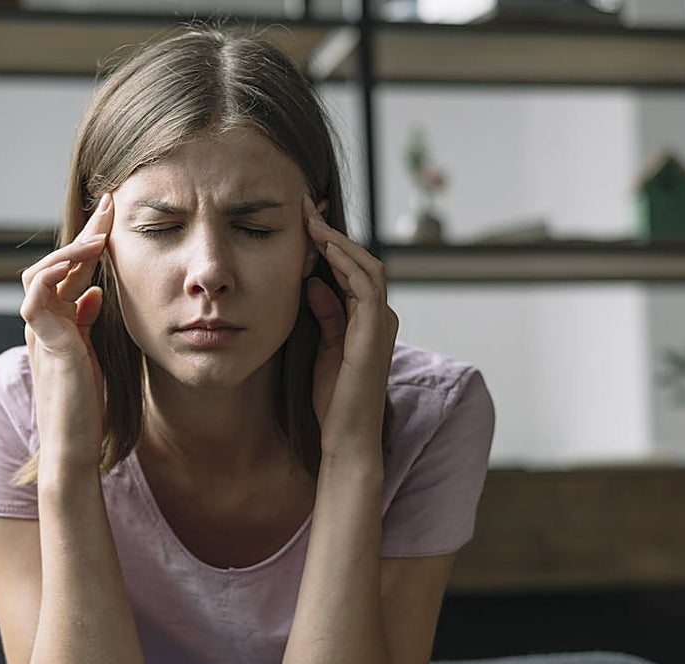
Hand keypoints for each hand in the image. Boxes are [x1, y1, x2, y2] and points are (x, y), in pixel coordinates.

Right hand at [19, 193, 114, 453]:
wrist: (74, 445)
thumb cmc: (85, 406)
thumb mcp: (93, 355)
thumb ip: (87, 323)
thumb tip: (93, 294)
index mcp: (58, 322)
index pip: (72, 271)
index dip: (90, 241)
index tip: (113, 215)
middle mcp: (44, 323)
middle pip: (56, 263)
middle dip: (83, 233)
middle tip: (109, 207)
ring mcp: (41, 332)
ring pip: (40, 273)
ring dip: (70, 251)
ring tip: (99, 238)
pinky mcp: (46, 345)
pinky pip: (34, 299)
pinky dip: (51, 277)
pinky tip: (77, 266)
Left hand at [301, 195, 398, 456]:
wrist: (346, 435)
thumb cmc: (333, 398)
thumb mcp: (322, 345)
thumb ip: (323, 312)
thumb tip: (312, 281)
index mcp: (367, 319)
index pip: (351, 269)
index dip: (329, 243)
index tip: (303, 220)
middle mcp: (380, 316)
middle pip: (361, 260)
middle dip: (333, 232)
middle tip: (305, 207)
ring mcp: (381, 323)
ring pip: (367, 267)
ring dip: (338, 241)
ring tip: (311, 221)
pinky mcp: (375, 333)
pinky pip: (366, 287)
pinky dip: (346, 264)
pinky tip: (325, 248)